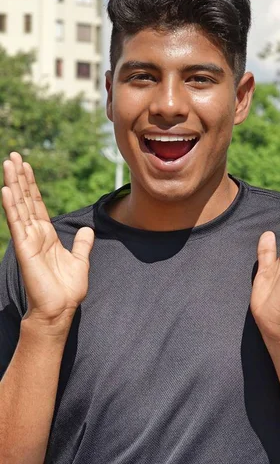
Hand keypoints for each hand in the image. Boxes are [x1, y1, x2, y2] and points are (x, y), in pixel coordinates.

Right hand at [1, 152, 94, 323]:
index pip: (37, 204)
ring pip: (19, 206)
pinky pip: (17, 224)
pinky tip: (6, 190)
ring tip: (8, 164)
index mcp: (46, 235)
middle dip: (20, 177)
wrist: (61, 309)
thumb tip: (88, 229)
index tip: (26, 166)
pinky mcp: (25, 249)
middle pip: (26, 199)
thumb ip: (82, 243)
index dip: (31, 184)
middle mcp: (34, 234)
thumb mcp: (80, 260)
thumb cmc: (67, 289)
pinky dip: (11, 206)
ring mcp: (28, 240)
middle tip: (12, 155)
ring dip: (13, 184)